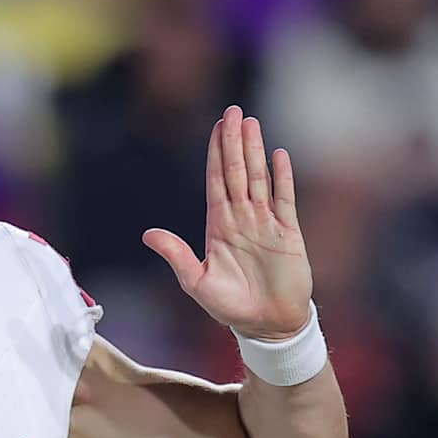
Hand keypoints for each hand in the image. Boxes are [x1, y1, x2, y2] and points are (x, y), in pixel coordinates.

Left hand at [143, 107, 312, 340]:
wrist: (267, 326)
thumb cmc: (231, 308)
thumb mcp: (197, 282)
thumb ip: (177, 255)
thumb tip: (148, 234)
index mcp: (219, 226)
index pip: (216, 181)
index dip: (215, 153)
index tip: (217, 127)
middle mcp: (242, 219)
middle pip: (236, 172)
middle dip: (234, 142)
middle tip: (234, 111)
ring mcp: (266, 223)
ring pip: (259, 179)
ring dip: (255, 152)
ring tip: (252, 124)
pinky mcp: (288, 234)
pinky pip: (285, 199)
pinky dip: (282, 178)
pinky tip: (279, 155)